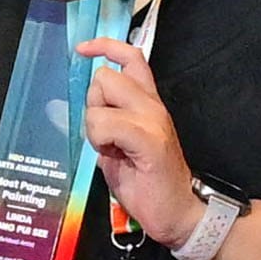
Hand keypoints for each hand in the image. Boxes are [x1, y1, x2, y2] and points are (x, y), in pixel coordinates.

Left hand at [81, 42, 202, 245]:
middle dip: (93, 103)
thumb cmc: (147, 184)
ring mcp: (152, 120)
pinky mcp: (149, 140)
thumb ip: (108, 120)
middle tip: (105, 134)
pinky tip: (114, 155)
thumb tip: (90, 107)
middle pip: (106, 75)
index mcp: (148, 103)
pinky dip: (101, 139)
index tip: (82, 49)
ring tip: (112, 149)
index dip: (105, 46)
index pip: (131, 57)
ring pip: (102, 96)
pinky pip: (108, 123)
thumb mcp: (120, 145)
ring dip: (95, 125)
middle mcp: (152, 105)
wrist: (178, 213)